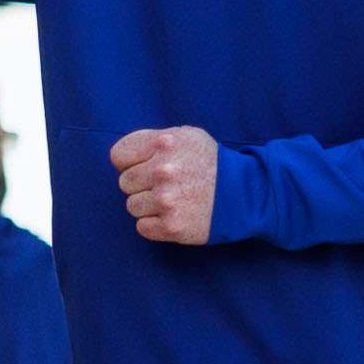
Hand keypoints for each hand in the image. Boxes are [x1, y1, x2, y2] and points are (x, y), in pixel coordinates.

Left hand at [111, 125, 220, 243]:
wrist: (245, 193)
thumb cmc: (210, 163)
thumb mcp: (185, 136)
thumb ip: (153, 141)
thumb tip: (123, 158)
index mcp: (163, 143)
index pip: (118, 156)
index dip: (130, 162)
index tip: (145, 166)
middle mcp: (162, 171)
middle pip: (125, 183)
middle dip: (142, 184)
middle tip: (167, 185)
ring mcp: (166, 200)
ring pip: (132, 206)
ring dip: (149, 206)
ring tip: (173, 200)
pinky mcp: (171, 226)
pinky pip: (142, 227)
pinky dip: (155, 224)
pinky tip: (174, 214)